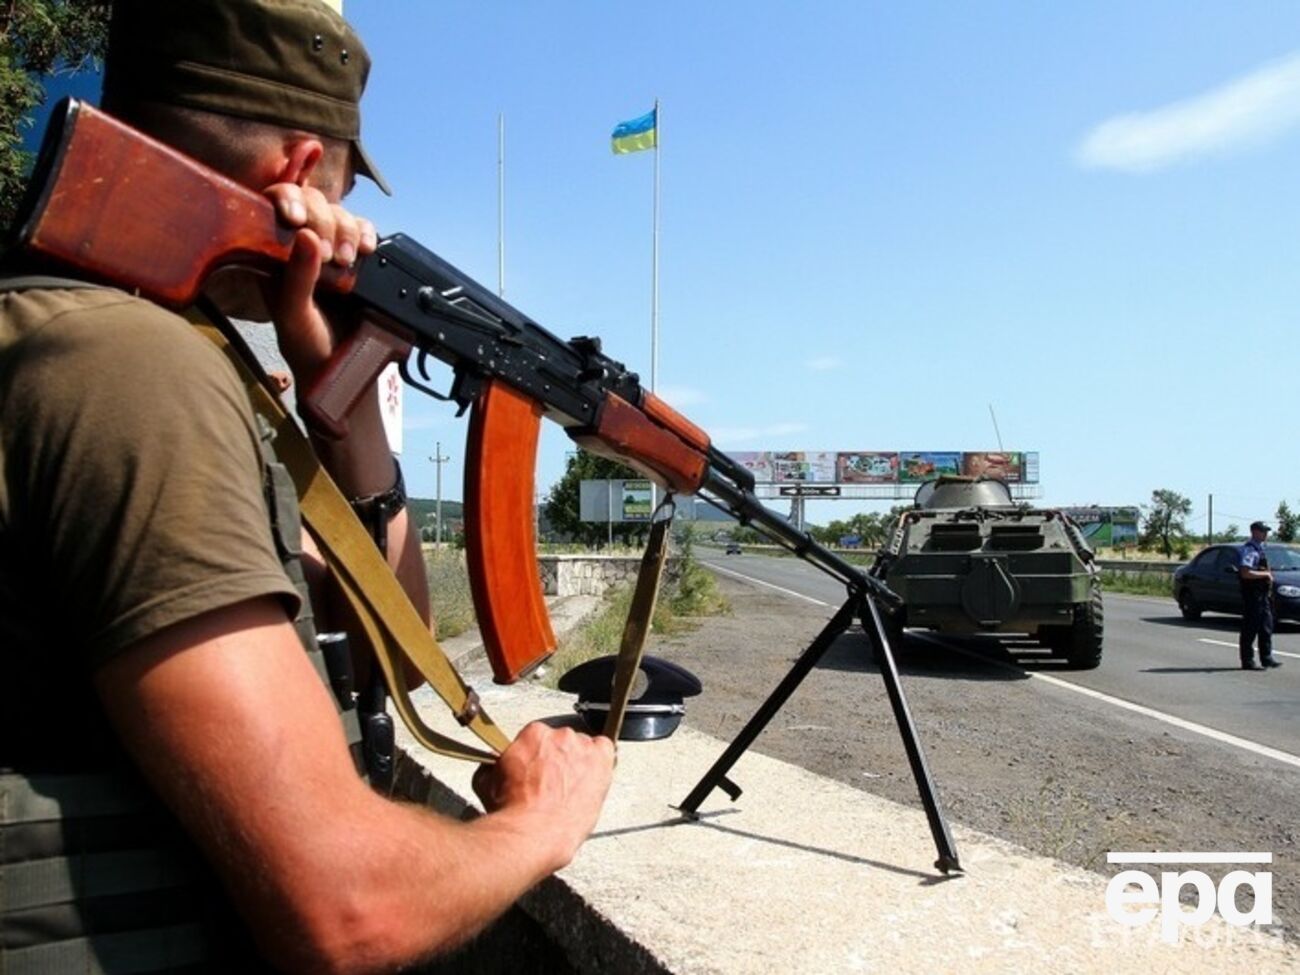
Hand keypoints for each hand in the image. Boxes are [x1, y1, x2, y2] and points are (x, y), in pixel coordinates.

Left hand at [261, 183, 377, 385]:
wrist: (341, 372)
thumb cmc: (306, 348)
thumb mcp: (293, 315)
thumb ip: (297, 277)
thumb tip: (308, 235)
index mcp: (272, 252)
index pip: (277, 203)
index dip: (288, 199)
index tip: (296, 219)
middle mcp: (301, 245)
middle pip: (314, 203)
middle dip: (324, 222)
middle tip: (330, 257)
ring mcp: (331, 250)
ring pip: (342, 214)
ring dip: (347, 231)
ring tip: (347, 262)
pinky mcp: (358, 258)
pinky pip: (366, 230)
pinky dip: (368, 234)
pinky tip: (367, 250)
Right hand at [473, 722, 615, 866]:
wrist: (533, 833)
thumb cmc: (511, 811)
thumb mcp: (487, 781)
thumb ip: (493, 765)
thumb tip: (492, 765)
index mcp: (533, 734)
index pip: (538, 736)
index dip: (537, 756)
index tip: (536, 769)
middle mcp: (560, 735)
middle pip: (563, 741)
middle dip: (557, 759)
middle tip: (551, 782)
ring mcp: (583, 748)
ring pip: (584, 748)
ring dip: (578, 764)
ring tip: (570, 788)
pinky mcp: (601, 763)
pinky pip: (606, 750)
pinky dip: (601, 761)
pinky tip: (592, 778)